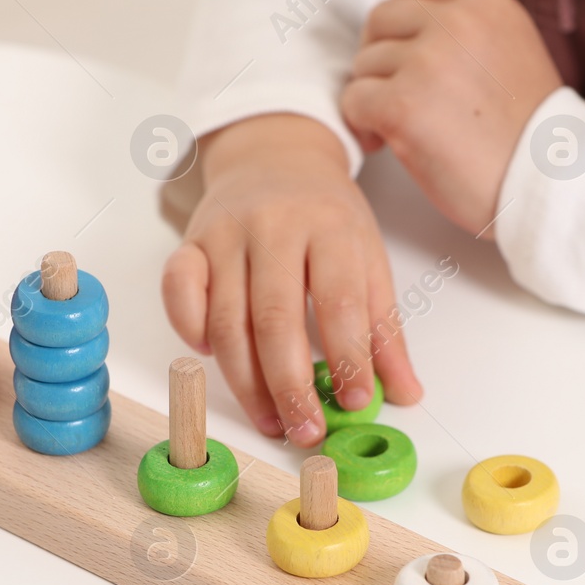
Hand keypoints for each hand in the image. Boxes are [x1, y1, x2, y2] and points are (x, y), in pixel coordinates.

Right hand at [162, 114, 422, 446]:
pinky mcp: (190, 241)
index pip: (340, 301)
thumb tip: (405, 393)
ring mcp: (227, 233)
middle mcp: (276, 226)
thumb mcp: (368, 257)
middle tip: (306, 430)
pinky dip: (190, 330)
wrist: (276, 154)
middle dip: (290, 385)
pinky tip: (212, 359)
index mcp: (331, 227)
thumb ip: (385, 328)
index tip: (356, 403)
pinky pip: (178, 291)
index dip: (348, 357)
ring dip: (246, 381)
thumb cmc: (326, 215)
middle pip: (276, 317)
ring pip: (227, 318)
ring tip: (271, 420)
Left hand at [341, 0, 562, 234]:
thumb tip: (415, 33)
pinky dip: (362, 124)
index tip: (406, 50)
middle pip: (382, 18)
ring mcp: (427, 62)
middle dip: (380, 57)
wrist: (550, 184)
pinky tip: (386, 143)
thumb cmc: (532, 137)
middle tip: (395, 92)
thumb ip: (471, 32)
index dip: (402, 18)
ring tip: (400, 126)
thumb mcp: (516, 53)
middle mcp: (456, 23)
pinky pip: (353, 101)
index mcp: (487, 6)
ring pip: (364, 62)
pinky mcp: (402, 105)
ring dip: (373, 94)